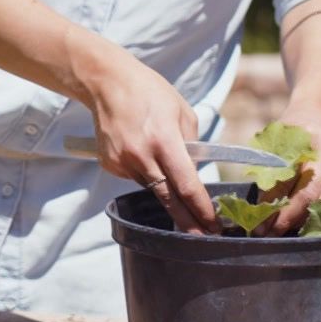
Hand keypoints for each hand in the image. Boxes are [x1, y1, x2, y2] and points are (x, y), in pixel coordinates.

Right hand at [70, 33, 218, 233]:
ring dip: (164, 185)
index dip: (201, 208)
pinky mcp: (110, 165)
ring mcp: (123, 162)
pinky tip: (141, 149)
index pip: (187, 184)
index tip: (214, 224)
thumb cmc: (149, 92)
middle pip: (169, 199)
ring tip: (160, 159)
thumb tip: (194, 171)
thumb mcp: (181, 111)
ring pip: (152, 186)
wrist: (106, 83)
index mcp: (164, 140)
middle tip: (203, 238)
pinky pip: (136, 177)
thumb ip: (190, 145)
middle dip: (188, 222)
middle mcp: (142, 155)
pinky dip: (145, 170)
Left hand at [260, 106, 320, 235]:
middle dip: (289, 217)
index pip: (288, 178)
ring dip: (310, 219)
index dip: (272, 203)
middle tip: (272, 233)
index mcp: (307, 138)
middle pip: (310, 192)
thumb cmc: (292, 127)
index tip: (260, 223)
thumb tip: (262, 205)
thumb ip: (269, 165)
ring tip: (292, 232)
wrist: (319, 110)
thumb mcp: (276, 138)